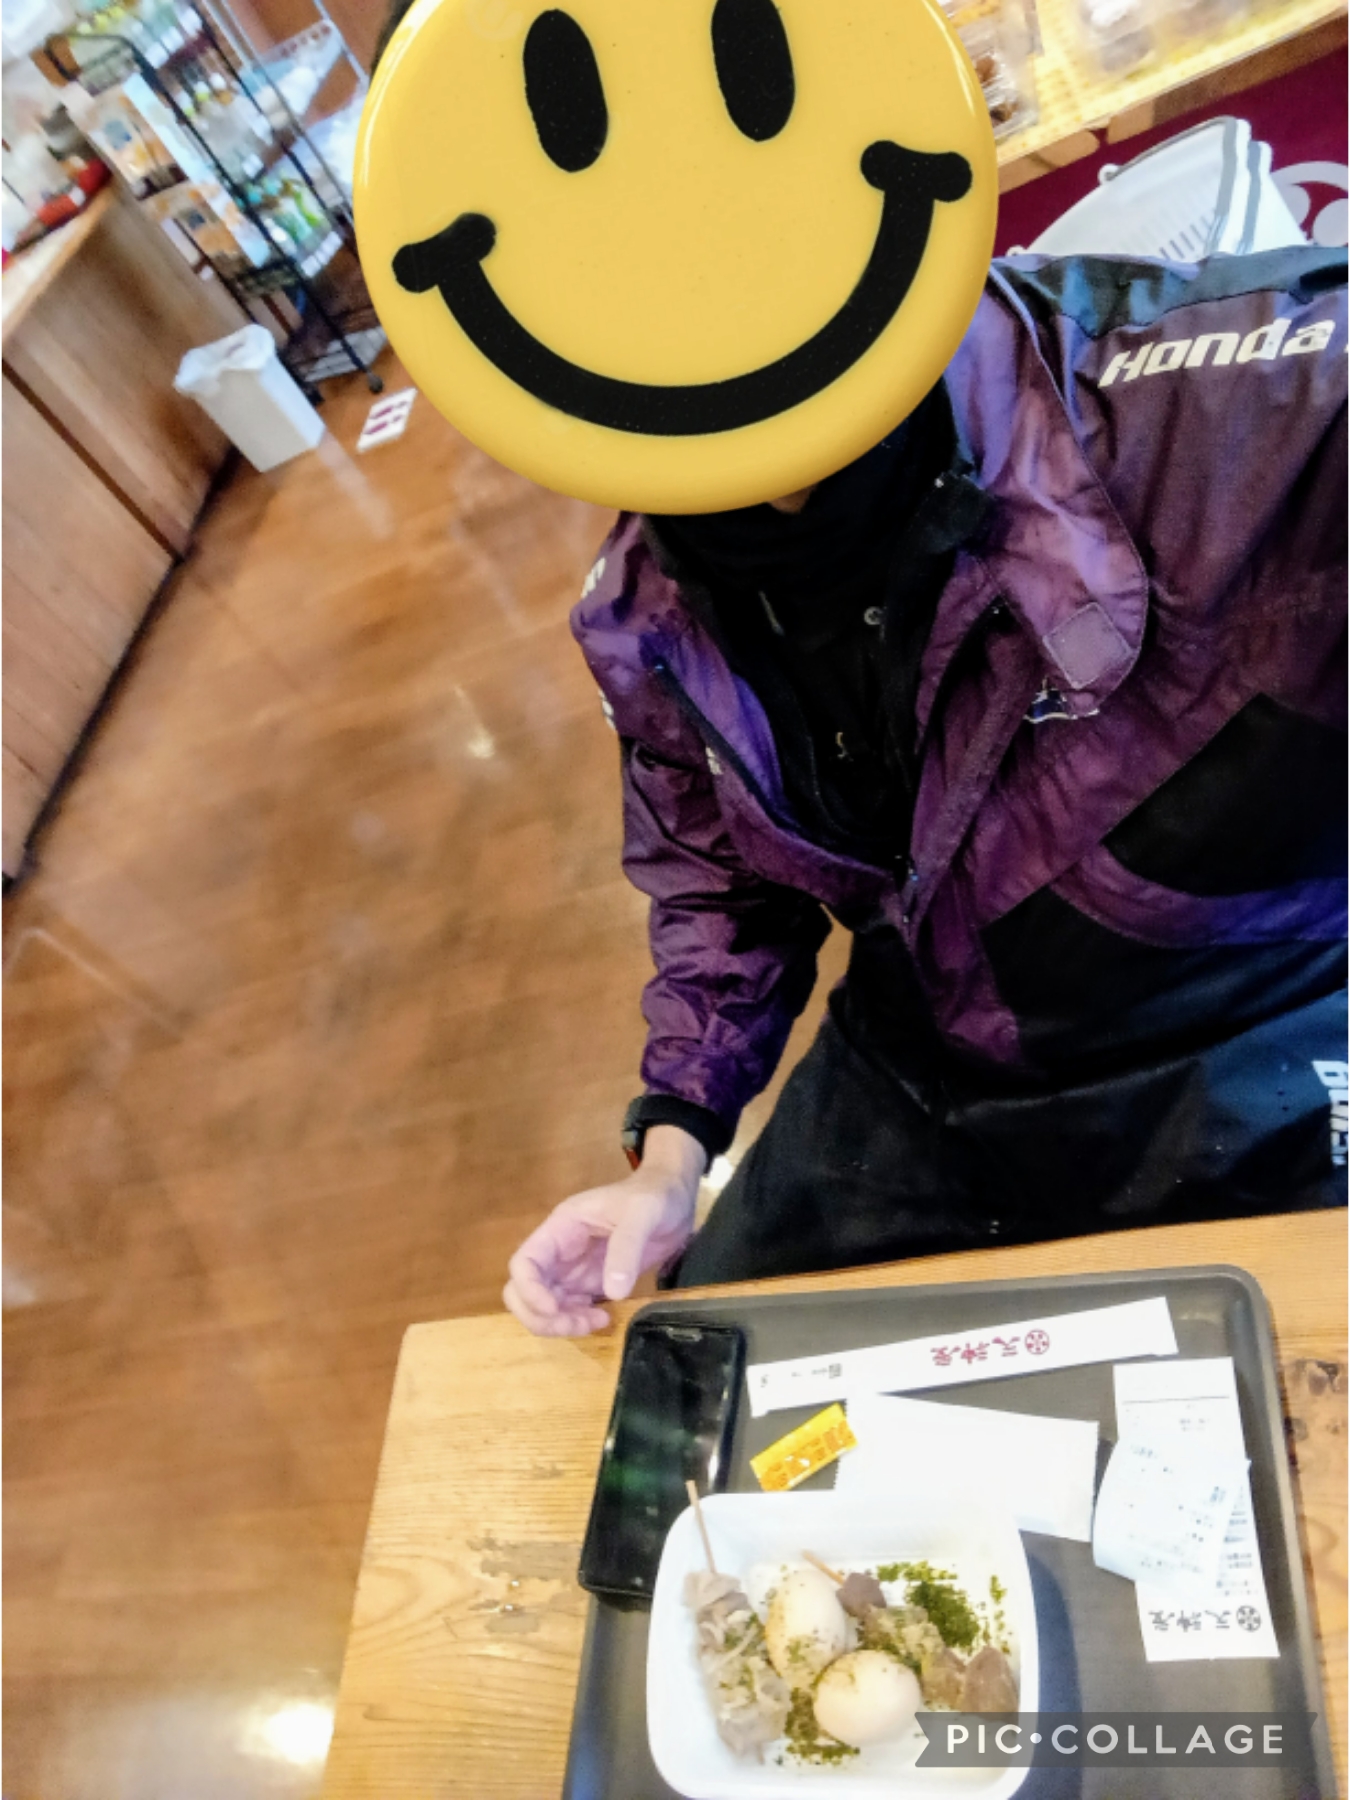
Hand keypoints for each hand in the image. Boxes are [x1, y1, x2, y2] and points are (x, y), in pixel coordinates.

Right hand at [504, 1126, 704, 1336]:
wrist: (675, 1199)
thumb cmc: (654, 1197)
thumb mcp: (642, 1214)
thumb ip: (626, 1249)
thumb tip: (612, 1292)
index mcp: (561, 1229)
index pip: (524, 1263)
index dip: (530, 1291)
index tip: (554, 1309)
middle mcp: (559, 1252)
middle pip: (523, 1292)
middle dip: (541, 1316)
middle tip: (578, 1324)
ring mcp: (573, 1270)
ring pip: (544, 1307)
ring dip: (561, 1323)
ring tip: (599, 1321)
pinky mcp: (591, 1284)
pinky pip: (570, 1310)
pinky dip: (579, 1322)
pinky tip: (606, 1318)